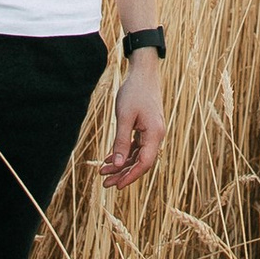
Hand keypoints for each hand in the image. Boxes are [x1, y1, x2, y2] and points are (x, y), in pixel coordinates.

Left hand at [100, 56, 165, 189]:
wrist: (143, 72)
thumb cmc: (134, 91)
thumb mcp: (124, 116)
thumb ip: (121, 141)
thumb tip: (116, 164)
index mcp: (155, 134)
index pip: (144, 163)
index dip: (130, 176)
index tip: (116, 186)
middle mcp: (156, 135)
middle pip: (140, 162)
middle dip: (122, 173)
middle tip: (105, 184)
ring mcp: (152, 132)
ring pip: (137, 155)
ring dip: (121, 164)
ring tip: (103, 172)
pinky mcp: (146, 127)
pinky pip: (136, 146)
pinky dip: (123, 152)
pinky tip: (109, 158)